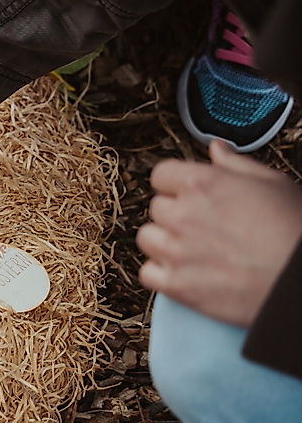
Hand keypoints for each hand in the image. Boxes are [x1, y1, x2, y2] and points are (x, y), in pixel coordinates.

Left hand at [137, 140, 301, 326]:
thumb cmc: (295, 230)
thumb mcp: (273, 184)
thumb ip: (235, 164)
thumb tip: (216, 150)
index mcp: (201, 184)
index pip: (161, 175)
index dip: (177, 185)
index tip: (190, 195)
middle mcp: (182, 215)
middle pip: (157, 207)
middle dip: (176, 214)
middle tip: (205, 227)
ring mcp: (177, 251)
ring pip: (148, 239)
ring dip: (166, 243)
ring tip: (196, 250)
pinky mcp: (178, 285)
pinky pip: (148, 273)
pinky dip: (162, 275)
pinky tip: (187, 272)